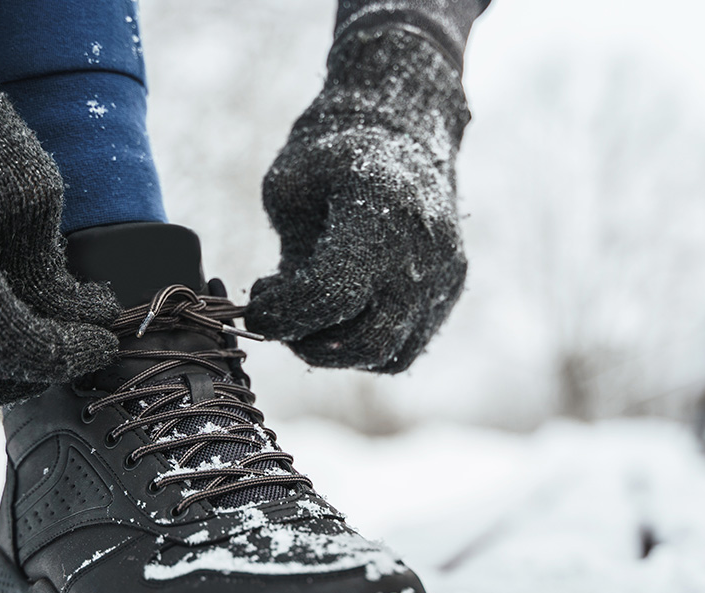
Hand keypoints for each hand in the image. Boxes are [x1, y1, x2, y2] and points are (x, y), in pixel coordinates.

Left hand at [246, 25, 470, 372]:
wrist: (401, 125)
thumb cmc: (334, 152)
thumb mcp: (290, 185)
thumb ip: (288, 255)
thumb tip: (280, 313)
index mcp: (381, 216)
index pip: (330, 296)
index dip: (282, 316)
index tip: (254, 309)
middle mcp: (423, 254)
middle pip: (365, 341)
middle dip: (308, 343)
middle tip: (280, 317)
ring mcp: (443, 277)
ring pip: (388, 355)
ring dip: (338, 351)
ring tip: (310, 315)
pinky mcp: (449, 291)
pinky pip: (405, 346)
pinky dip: (367, 347)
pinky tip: (340, 317)